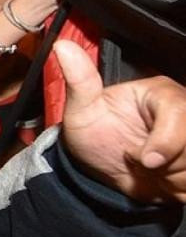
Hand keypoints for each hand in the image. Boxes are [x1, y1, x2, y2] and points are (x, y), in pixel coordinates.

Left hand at [56, 41, 185, 203]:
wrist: (100, 171)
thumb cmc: (94, 133)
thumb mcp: (81, 110)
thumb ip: (79, 80)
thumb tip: (62, 47)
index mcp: (161, 93)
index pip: (180, 114)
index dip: (165, 142)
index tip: (143, 159)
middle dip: (164, 164)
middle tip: (136, 158)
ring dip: (169, 179)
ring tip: (146, 167)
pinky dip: (178, 190)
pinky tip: (160, 178)